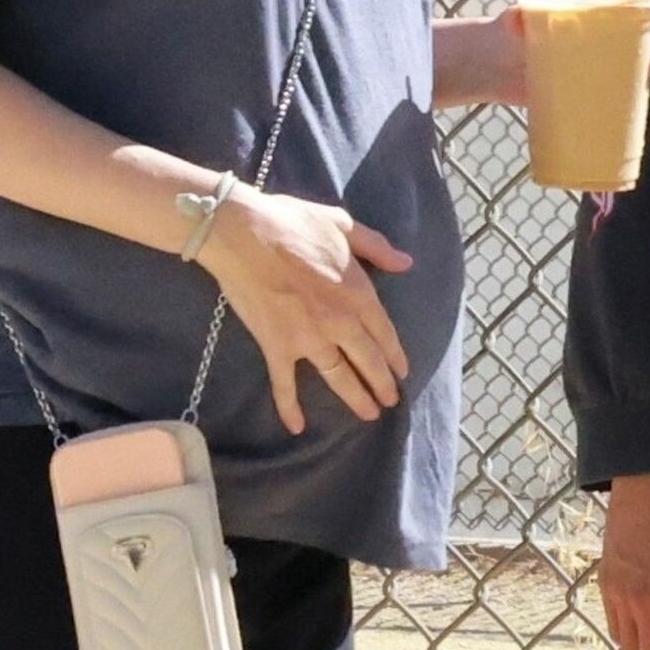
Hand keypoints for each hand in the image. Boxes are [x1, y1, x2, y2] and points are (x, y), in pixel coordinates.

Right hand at [199, 185, 412, 433]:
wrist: (243, 234)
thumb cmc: (292, 222)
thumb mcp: (341, 224)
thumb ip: (376, 246)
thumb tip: (406, 263)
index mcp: (358, 292)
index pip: (384, 332)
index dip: (395, 355)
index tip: (402, 372)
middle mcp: (339, 322)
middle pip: (367, 361)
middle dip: (381, 383)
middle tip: (389, 401)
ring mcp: (308, 339)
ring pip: (337, 376)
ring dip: (354, 398)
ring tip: (368, 414)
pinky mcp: (277, 347)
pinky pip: (285, 383)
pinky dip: (290, 407)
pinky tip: (296, 427)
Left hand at [493, 1, 649, 107]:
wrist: (494, 66)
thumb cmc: (509, 33)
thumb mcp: (514, 22)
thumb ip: (517, 18)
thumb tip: (517, 20)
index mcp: (596, 10)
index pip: (639, 5)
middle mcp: (605, 36)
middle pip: (648, 40)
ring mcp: (600, 65)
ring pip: (640, 68)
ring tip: (646, 80)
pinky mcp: (592, 91)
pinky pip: (622, 95)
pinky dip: (634, 103)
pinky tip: (637, 112)